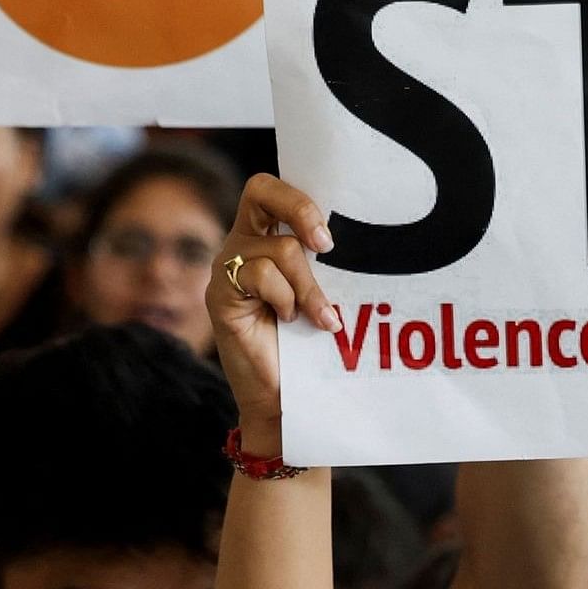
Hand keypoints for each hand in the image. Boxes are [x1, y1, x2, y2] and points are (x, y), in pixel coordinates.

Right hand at [208, 175, 338, 454]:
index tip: (331, 236)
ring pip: (278, 248)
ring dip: (309, 285)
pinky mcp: (220, 294)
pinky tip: (291, 322)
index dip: (301, 198)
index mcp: (267, 236)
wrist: (284, 399)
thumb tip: (368, 238)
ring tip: (321, 318)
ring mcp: (228, 267)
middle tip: (326, 245)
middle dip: (301, 210)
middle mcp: (243, 244)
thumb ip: (327, 264)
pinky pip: (259, 274)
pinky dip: (285, 298)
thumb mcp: (324, 294)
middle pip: (261, 189)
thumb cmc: (310, 346)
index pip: (273, 190)